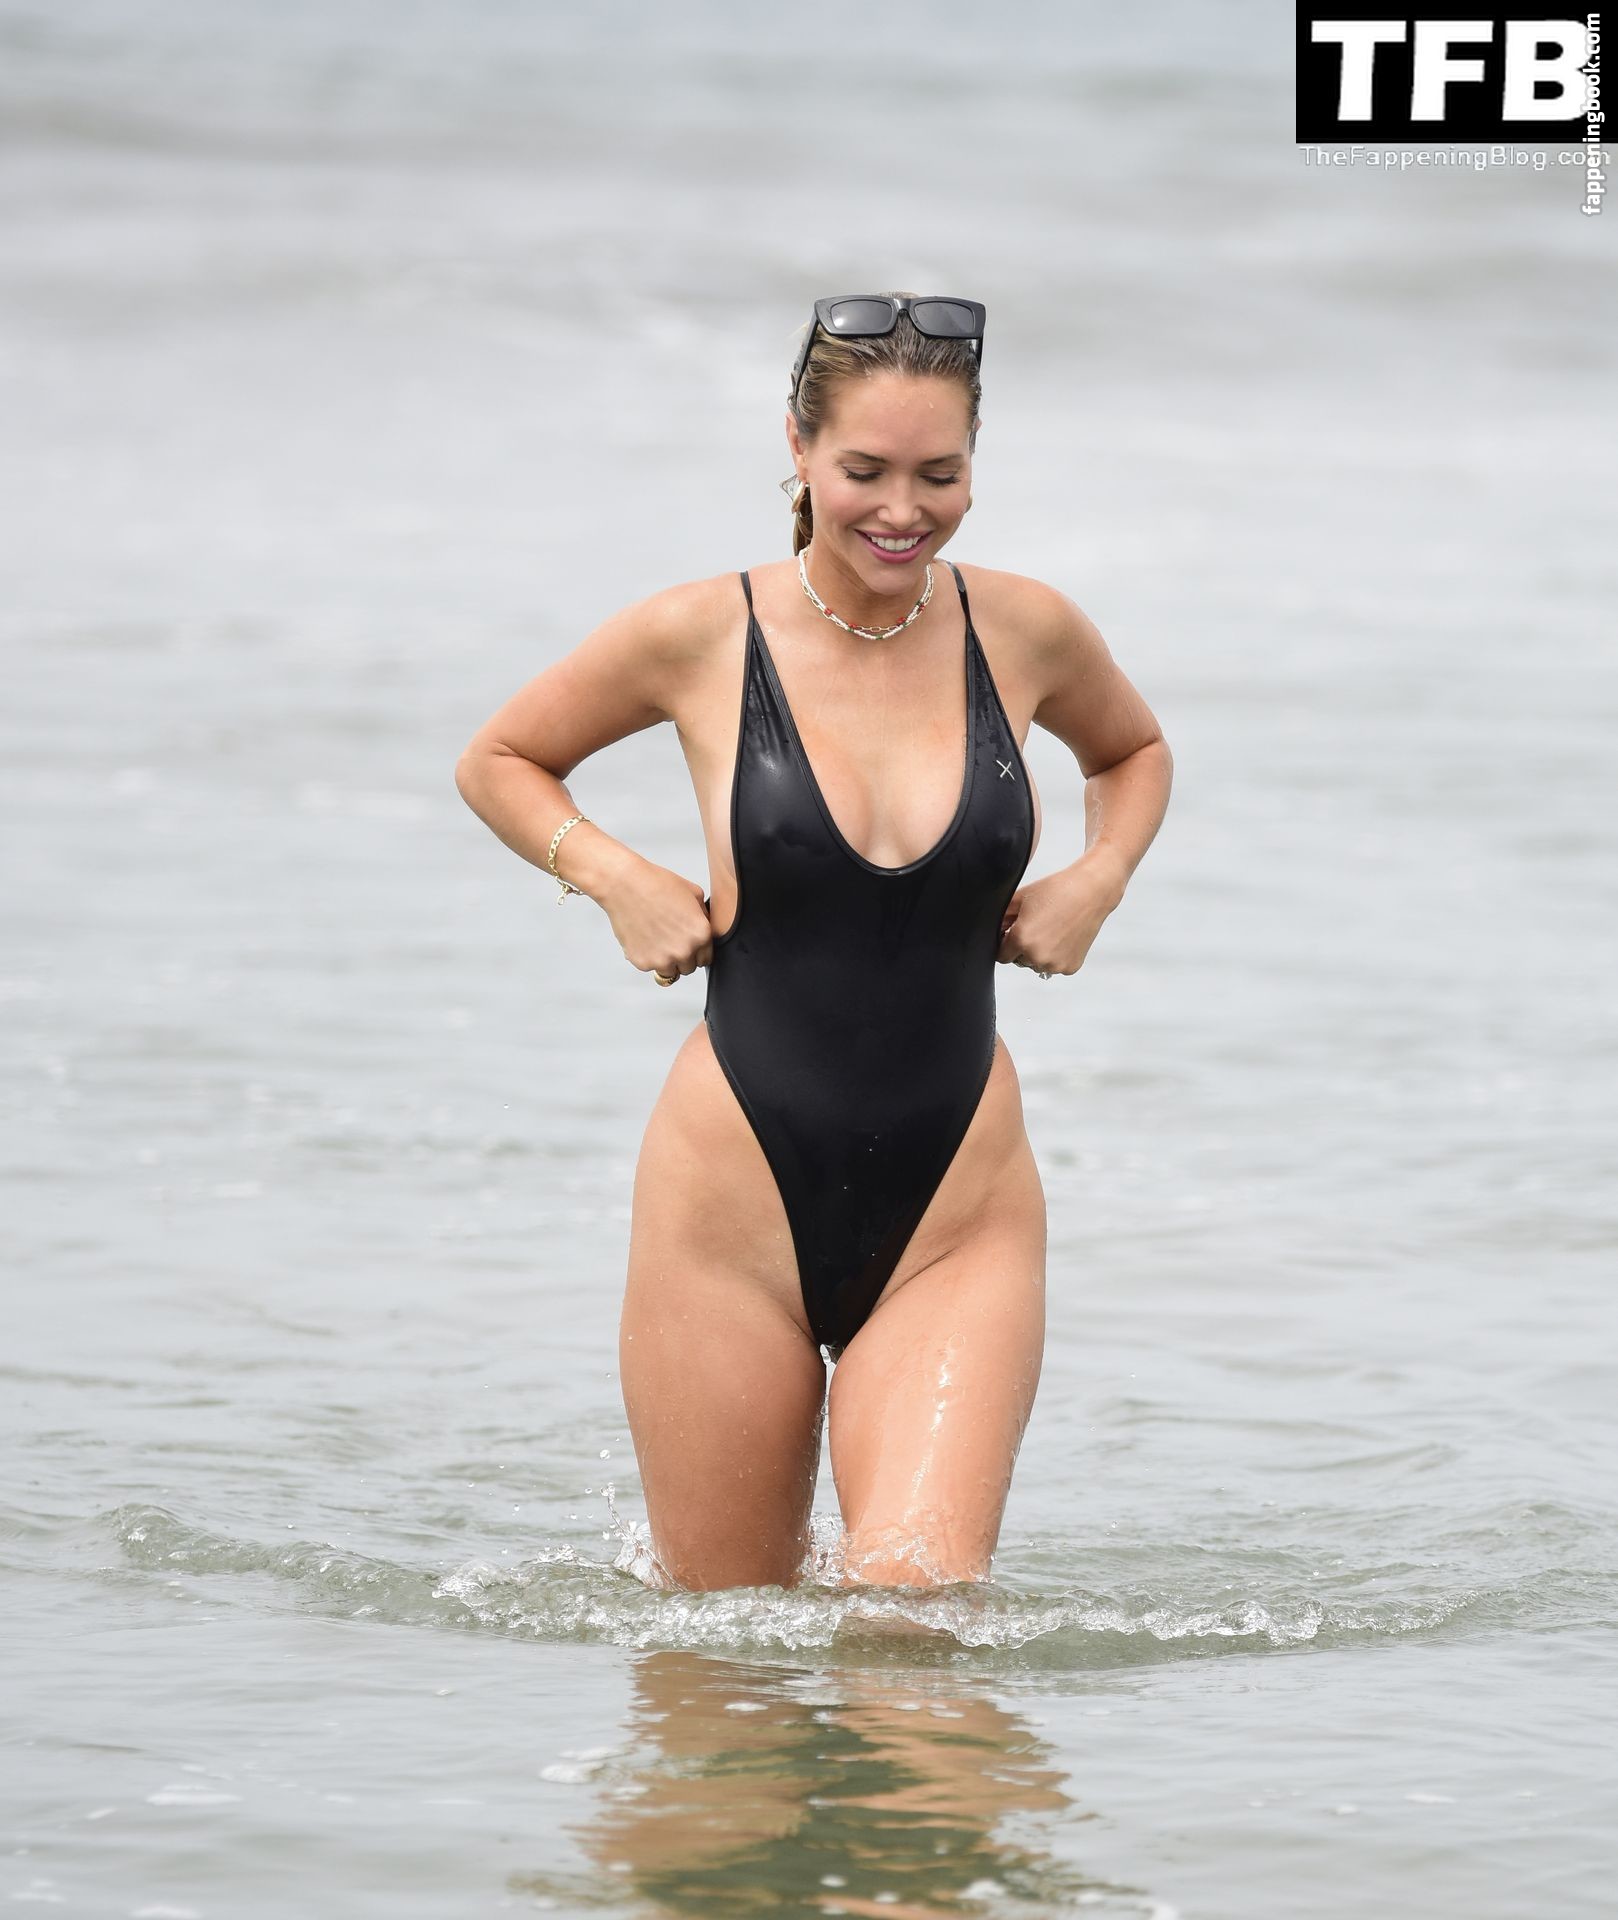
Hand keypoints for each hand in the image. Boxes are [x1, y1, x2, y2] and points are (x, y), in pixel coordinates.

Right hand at [599, 857, 713, 981]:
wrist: (625, 884)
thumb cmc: (657, 884)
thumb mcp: (694, 893)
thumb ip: (704, 916)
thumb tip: (704, 928)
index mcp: (701, 935)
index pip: (706, 959)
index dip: (697, 951)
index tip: (688, 944)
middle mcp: (684, 951)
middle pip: (688, 968)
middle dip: (682, 956)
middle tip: (669, 938)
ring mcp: (663, 959)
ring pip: (670, 972)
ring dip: (665, 961)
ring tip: (656, 939)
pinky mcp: (642, 962)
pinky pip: (649, 967)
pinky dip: (646, 956)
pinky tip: (643, 936)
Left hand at [996, 859, 1123, 977]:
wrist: (1090, 892)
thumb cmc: (1057, 891)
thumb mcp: (1021, 899)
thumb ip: (1002, 917)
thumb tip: (993, 929)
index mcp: (1021, 940)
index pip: (1001, 956)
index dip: (1005, 944)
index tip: (1012, 935)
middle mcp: (1037, 956)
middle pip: (1019, 961)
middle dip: (1022, 948)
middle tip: (1036, 927)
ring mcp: (1055, 964)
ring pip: (1037, 965)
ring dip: (1038, 954)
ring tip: (1050, 931)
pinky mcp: (1070, 967)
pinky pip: (1055, 966)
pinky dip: (1056, 956)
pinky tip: (1062, 937)